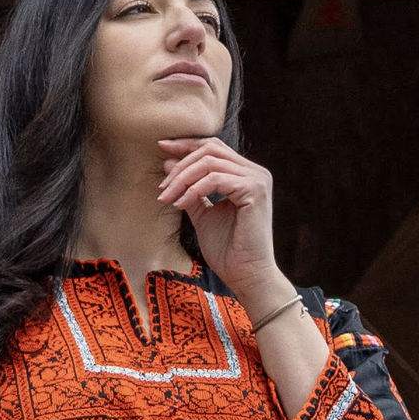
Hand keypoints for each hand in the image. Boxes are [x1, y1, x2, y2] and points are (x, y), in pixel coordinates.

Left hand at [156, 137, 280, 299]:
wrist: (246, 274)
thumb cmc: (227, 250)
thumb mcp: (202, 214)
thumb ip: (188, 189)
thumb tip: (168, 162)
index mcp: (245, 174)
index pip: (213, 147)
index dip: (186, 144)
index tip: (161, 147)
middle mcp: (255, 172)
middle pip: (210, 150)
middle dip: (180, 165)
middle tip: (162, 187)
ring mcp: (257, 179)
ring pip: (210, 162)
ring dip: (182, 179)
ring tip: (167, 198)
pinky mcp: (254, 190)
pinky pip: (215, 179)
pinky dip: (193, 190)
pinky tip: (181, 204)